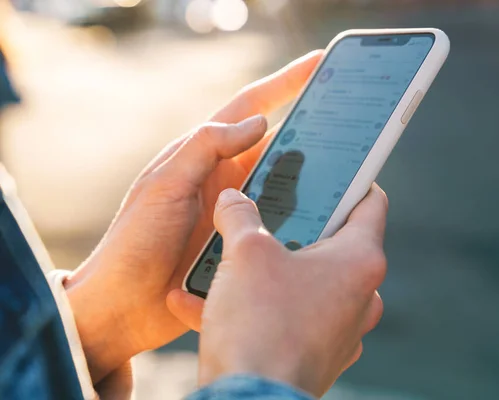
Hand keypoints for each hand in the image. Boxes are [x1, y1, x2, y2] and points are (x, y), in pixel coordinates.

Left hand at [64, 51, 322, 382]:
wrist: (123, 306)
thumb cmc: (133, 242)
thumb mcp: (163, 185)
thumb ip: (204, 148)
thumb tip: (257, 123)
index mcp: (204, 157)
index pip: (250, 109)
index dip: (284, 83)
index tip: (317, 63)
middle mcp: (226, 180)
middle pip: (277, 144)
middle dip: (312, 128)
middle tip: (349, 118)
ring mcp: (238, 212)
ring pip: (287, 184)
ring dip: (315, 176)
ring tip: (351, 170)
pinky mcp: (246, 243)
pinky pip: (284, 224)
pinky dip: (306, 218)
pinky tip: (330, 219)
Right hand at [172, 186, 386, 397]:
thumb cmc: (260, 324)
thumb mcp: (245, 254)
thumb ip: (239, 215)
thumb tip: (231, 199)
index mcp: (359, 261)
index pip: (371, 203)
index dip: (352, 180)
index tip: (331, 171)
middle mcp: (359, 296)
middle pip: (333, 243)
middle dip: (296, 227)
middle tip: (268, 210)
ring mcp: (340, 329)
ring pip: (305, 282)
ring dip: (267, 270)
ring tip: (229, 257)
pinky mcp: (317, 354)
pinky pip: (287, 318)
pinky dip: (256, 307)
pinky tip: (205, 302)